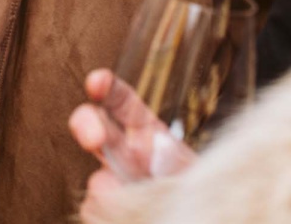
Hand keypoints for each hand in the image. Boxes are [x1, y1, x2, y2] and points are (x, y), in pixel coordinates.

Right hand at [68, 69, 196, 218]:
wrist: (201, 218)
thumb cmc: (204, 194)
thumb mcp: (196, 171)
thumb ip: (167, 164)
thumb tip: (131, 167)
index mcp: (148, 134)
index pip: (121, 101)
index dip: (107, 88)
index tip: (96, 82)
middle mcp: (124, 154)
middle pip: (92, 126)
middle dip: (86, 125)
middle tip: (93, 139)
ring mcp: (112, 181)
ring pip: (97, 181)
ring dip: (119, 195)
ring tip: (148, 206)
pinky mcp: (102, 209)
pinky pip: (94, 209)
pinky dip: (112, 216)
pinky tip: (134, 217)